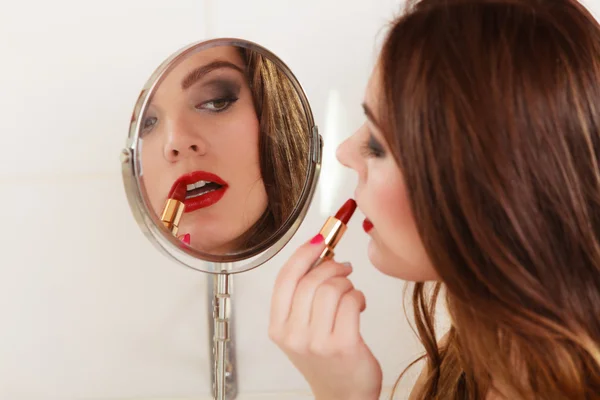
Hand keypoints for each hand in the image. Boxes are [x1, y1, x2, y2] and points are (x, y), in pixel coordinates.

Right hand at [269, 234, 382, 399]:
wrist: (342, 396)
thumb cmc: (326, 360)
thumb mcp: (301, 330)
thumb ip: (302, 297)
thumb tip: (318, 254)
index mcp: (277, 328)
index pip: (285, 279)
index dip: (303, 253)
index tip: (319, 239)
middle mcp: (293, 335)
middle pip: (311, 280)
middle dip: (332, 266)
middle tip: (343, 267)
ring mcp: (316, 342)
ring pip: (332, 288)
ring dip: (347, 282)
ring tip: (351, 291)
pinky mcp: (343, 345)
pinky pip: (351, 301)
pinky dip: (359, 296)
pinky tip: (359, 304)